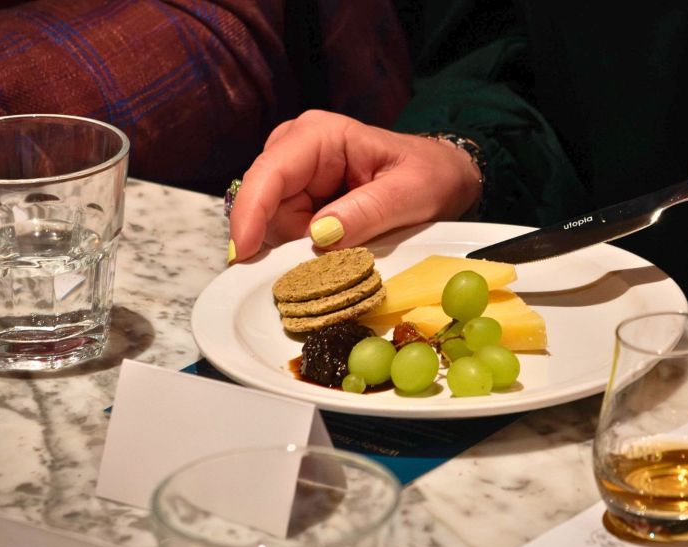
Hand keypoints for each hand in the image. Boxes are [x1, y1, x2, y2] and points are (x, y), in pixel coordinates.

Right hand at [228, 110, 482, 262]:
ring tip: (338, 258)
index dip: (251, 213)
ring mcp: (296, 178)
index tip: (243, 253)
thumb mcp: (410, 195)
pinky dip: (303, 254)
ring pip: (272, 225)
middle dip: (279, 241)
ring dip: (295, 251)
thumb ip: (366, 212)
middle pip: (263, 204)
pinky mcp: (301, 202)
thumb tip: (320, 234)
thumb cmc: (431, 177)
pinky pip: (288, 235)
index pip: (270, 173)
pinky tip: (330, 258)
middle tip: (314, 270)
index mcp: (319, 135)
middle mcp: (296, 151)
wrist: (444, 178)